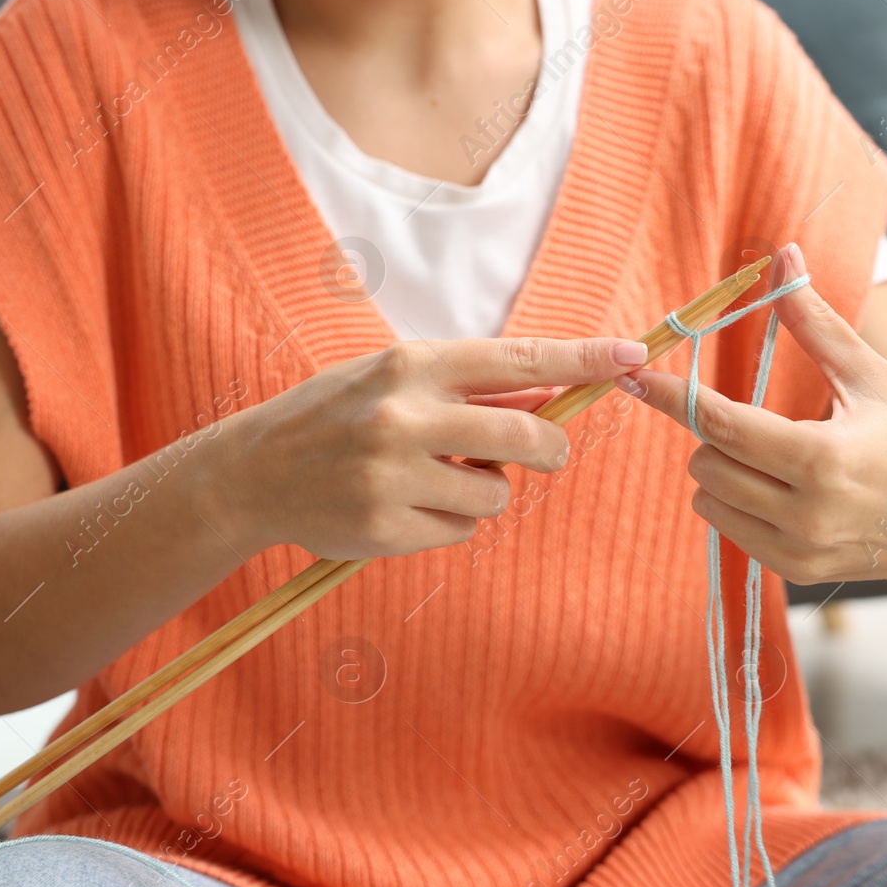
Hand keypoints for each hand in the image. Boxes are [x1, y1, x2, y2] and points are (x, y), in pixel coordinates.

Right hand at [208, 337, 648, 559]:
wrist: (251, 472)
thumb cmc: (335, 417)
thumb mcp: (393, 380)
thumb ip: (467, 386)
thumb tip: (550, 392)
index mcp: (410, 366)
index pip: (517, 358)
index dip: (583, 358)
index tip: (635, 355)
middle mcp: (404, 416)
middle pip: (526, 434)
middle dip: (548, 448)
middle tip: (544, 452)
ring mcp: (392, 475)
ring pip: (495, 492)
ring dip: (486, 491)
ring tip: (437, 480)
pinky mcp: (385, 528)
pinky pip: (460, 531)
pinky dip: (450, 523)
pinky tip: (405, 509)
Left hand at [623, 244, 886, 586]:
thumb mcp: (872, 377)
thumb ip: (815, 322)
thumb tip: (784, 255)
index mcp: (824, 459)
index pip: (721, 425)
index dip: (671, 396)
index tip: (632, 374)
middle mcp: (808, 513)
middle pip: (707, 462)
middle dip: (713, 432)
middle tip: (752, 416)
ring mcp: (801, 550)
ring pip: (709, 500)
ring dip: (721, 470)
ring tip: (771, 454)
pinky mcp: (798, 572)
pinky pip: (730, 532)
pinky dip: (737, 503)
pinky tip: (778, 487)